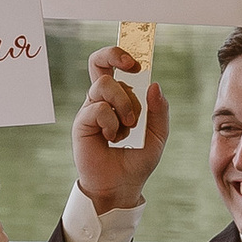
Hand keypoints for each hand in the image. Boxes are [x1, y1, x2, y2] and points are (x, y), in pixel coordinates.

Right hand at [70, 44, 167, 213]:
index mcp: (120, 98)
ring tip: (129, 126)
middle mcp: (102, 100)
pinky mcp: (82, 123)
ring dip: (123, 103)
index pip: (114, 66)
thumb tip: (154, 85)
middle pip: (98, 62)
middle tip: (132, 67)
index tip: (137, 61)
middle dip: (114, 55)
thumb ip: (159, 110)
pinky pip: (98, 109)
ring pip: (103, 85)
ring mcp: (90, 110)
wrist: (121, 186)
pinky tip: (113, 138)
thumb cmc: (137, 160)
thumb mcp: (158, 134)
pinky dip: (112, 123)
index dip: (121, 54)